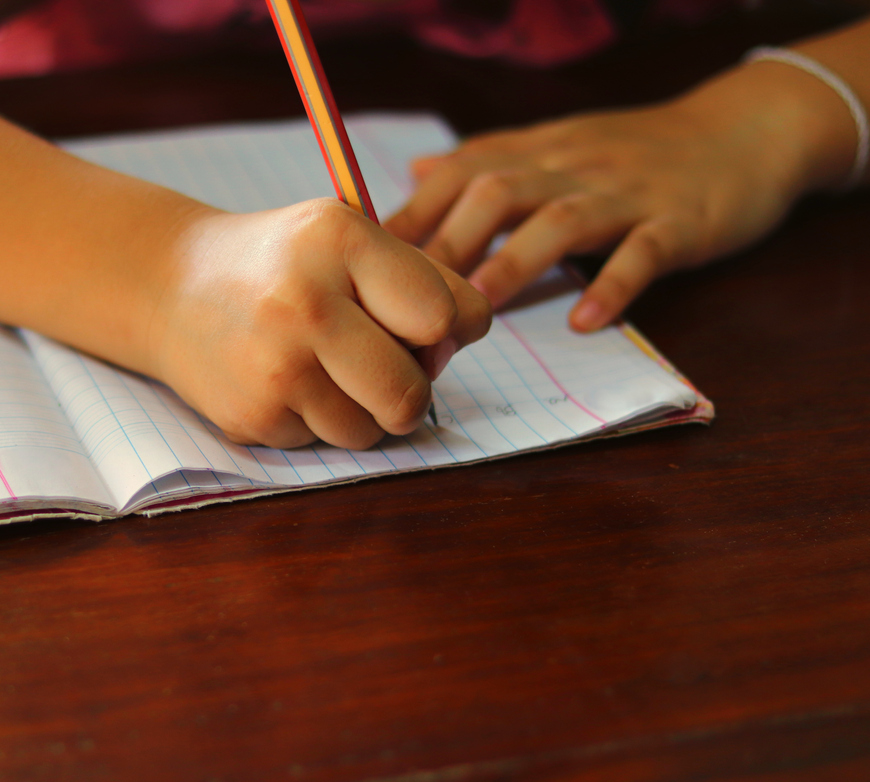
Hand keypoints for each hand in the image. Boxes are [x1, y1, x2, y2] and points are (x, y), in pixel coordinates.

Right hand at [152, 199, 490, 448]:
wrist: (170, 285)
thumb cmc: (283, 264)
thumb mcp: (348, 238)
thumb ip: (422, 283)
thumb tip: (458, 349)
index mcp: (339, 241)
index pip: (442, 316)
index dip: (446, 329)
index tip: (416, 322)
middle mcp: (305, 303)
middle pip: (410, 392)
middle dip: (409, 389)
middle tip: (382, 364)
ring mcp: (274, 366)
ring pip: (369, 430)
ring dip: (361, 410)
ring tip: (322, 366)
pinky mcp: (250, 416)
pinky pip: (321, 443)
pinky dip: (314, 420)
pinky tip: (283, 381)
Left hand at [384, 76, 819, 331]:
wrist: (743, 132)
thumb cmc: (636, 150)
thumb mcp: (558, 144)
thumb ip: (490, 161)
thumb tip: (414, 174)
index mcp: (542, 152)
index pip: (463, 172)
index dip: (414, 212)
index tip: (367, 258)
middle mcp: (575, 166)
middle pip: (500, 192)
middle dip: (451, 243)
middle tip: (409, 299)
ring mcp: (629, 193)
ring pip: (563, 221)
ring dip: (515, 264)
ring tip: (478, 309)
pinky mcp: (681, 221)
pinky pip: (644, 252)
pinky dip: (613, 285)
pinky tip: (584, 320)